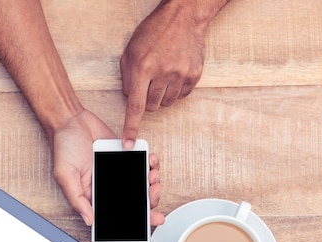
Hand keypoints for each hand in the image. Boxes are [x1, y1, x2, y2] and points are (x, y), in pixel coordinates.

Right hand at [50, 109, 164, 226]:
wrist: (70, 120)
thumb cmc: (64, 146)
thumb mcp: (65, 175)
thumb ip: (77, 199)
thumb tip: (89, 220)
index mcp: (94, 195)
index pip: (117, 214)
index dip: (136, 220)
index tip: (151, 219)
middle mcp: (108, 186)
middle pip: (135, 201)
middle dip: (150, 200)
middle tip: (154, 192)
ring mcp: (118, 172)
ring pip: (142, 184)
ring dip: (152, 182)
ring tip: (152, 176)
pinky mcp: (125, 157)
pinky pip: (142, 164)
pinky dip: (150, 164)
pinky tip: (151, 160)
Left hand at [120, 0, 215, 148]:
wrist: (183, 17)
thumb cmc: (153, 33)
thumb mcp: (130, 52)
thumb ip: (127, 78)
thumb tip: (131, 101)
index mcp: (142, 67)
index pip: (135, 106)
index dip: (130, 128)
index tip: (128, 144)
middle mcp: (162, 73)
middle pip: (152, 107)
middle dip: (147, 100)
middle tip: (149, 83)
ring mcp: (180, 75)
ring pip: (166, 103)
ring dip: (161, 95)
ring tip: (162, 74)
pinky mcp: (194, 75)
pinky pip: (181, 96)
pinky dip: (175, 90)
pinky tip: (174, 73)